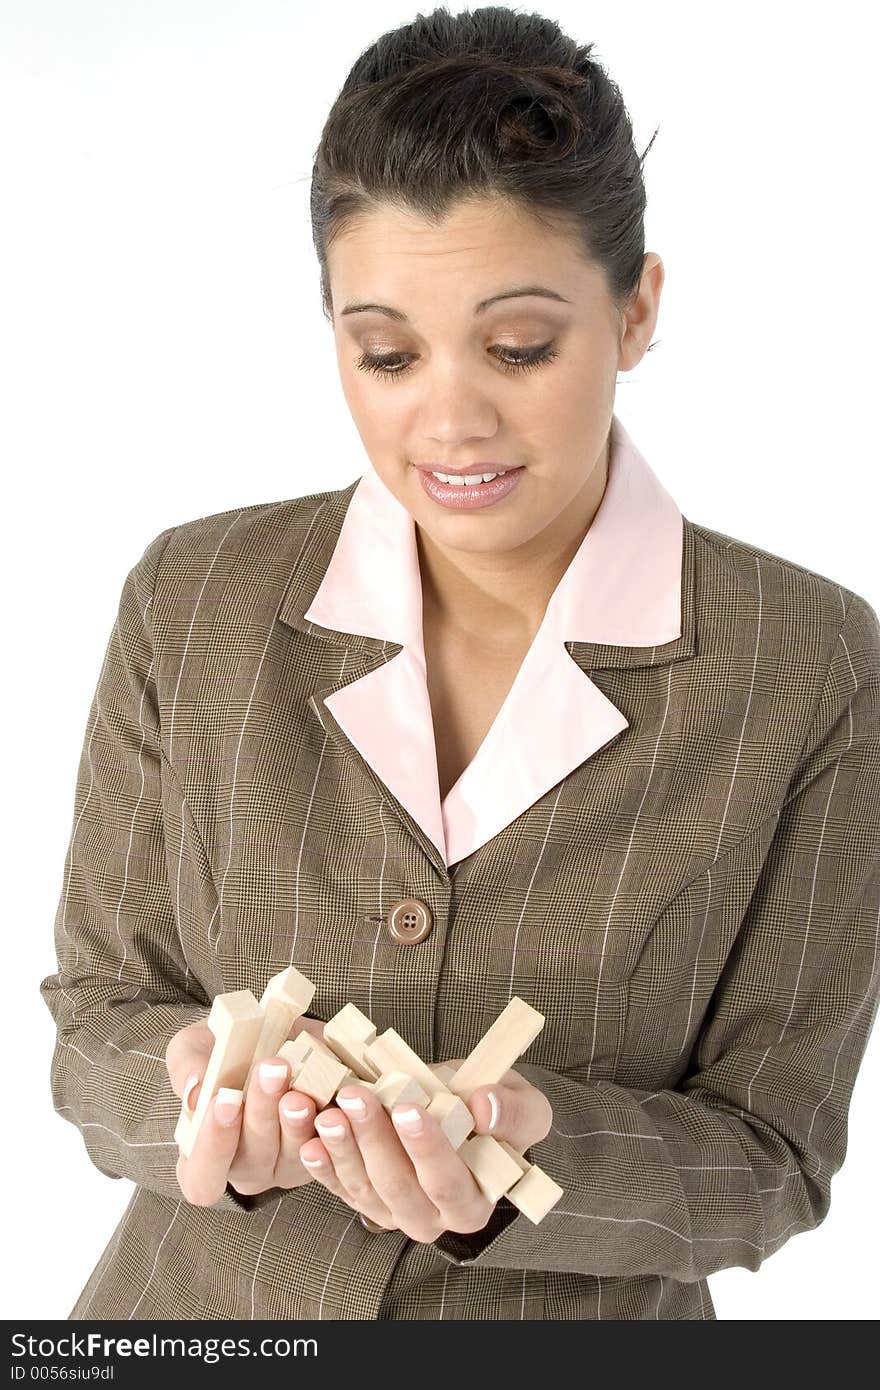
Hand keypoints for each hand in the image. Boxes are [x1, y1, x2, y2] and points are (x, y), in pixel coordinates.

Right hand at [165, 1015, 326, 1205]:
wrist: (272, 1032)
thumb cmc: (222, 1050)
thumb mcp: (193, 1048)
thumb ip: (188, 1068)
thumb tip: (196, 1093)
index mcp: (206, 1156)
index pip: (202, 1179)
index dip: (213, 1147)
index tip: (225, 1100)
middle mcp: (246, 1168)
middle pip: (252, 1162)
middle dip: (262, 1114)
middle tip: (271, 1070)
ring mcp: (288, 1164)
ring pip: (294, 1155)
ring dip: (297, 1120)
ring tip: (300, 1085)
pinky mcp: (325, 1150)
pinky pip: (332, 1146)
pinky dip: (333, 1121)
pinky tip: (334, 1093)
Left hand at [298, 1061, 552, 1240]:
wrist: (467, 1114)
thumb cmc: (495, 1114)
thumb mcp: (523, 1105)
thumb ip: (511, 1111)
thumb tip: (484, 1109)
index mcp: (474, 1203)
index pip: (448, 1181)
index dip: (426, 1147)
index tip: (407, 1107)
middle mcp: (432, 1219)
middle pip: (398, 1185)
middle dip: (374, 1138)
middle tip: (356, 1097)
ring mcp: (393, 1212)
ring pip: (364, 1187)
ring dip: (342, 1148)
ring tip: (330, 1111)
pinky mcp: (364, 1198)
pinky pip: (339, 1186)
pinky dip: (322, 1163)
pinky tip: (310, 1138)